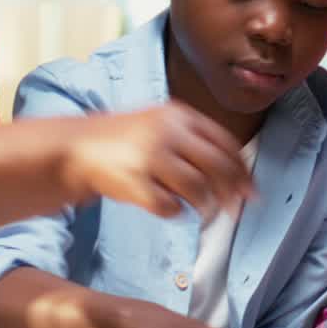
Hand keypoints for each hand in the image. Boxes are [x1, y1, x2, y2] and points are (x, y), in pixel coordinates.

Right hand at [59, 102, 255, 218]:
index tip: (251, 188)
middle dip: (232, 192)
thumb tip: (237, 174)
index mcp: (178, 115)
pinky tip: (170, 208)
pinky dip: (175, 212)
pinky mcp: (135, 183)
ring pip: (197, 190)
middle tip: (237, 209)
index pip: (225, 143)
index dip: (242, 169)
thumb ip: (194, 140)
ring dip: (205, 206)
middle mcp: (167, 132)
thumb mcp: (160, 123)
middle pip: (217, 167)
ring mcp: (150, 157)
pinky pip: (169, 207)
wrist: (75, 147)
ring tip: (202, 212)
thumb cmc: (124, 140)